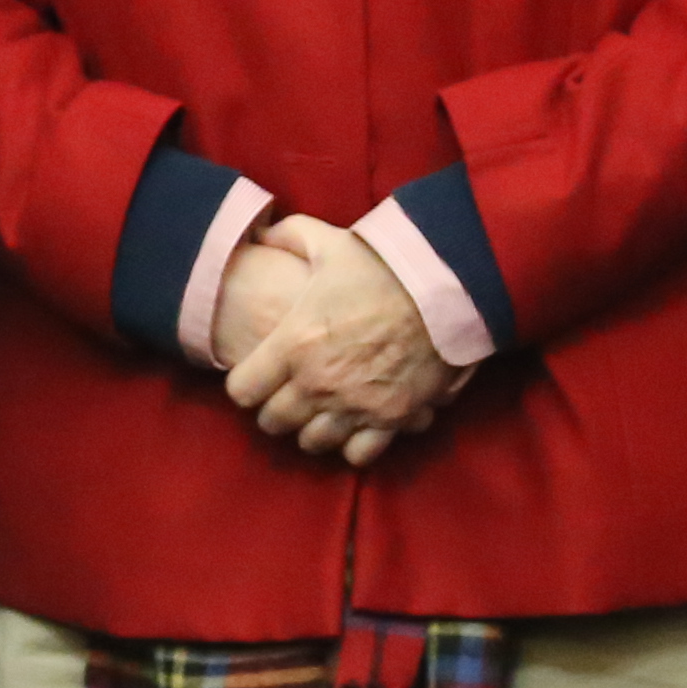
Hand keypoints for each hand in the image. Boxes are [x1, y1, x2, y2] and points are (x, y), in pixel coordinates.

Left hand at [221, 214, 461, 465]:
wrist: (444, 287)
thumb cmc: (381, 264)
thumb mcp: (326, 242)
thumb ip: (287, 237)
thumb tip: (263, 233)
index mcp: (292, 343)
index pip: (242, 391)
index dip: (243, 384)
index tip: (254, 375)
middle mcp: (317, 382)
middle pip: (273, 422)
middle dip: (273, 411)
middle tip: (282, 397)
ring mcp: (355, 405)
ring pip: (312, 442)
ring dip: (309, 430)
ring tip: (316, 414)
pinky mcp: (392, 418)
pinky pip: (359, 454)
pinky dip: (352, 445)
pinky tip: (353, 426)